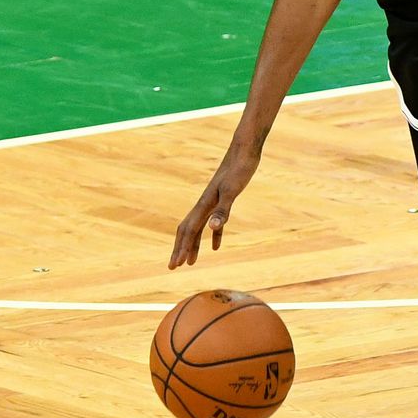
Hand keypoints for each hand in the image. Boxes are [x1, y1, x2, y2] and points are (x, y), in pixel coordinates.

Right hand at [169, 146, 260, 268]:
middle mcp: (204, 204)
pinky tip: (215, 246)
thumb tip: (212, 228)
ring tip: (191, 262)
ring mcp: (213, 202)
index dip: (181, 249)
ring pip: (198, 228)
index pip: (188, 232)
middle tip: (173, 267)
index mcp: (204, 205)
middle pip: (187, 231)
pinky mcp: (224, 199)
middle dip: (180, 249)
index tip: (175, 265)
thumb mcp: (232, 191)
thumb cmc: (239, 169)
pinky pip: (214, 222)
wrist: (245, 151)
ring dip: (193, 245)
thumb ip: (223, 210)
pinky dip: (214, 235)